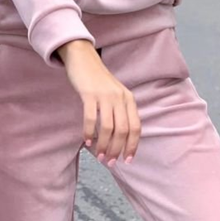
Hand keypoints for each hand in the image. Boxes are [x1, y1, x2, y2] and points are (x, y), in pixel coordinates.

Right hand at [57, 40, 141, 165]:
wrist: (84, 58)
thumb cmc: (98, 81)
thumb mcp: (115, 94)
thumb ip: (120, 111)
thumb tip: (121, 139)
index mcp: (129, 99)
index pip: (136, 127)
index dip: (133, 145)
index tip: (128, 160)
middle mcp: (120, 97)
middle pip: (123, 130)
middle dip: (117, 149)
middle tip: (110, 162)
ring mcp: (105, 95)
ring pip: (108, 127)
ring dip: (104, 145)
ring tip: (99, 156)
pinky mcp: (89, 94)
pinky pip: (90, 118)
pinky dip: (89, 132)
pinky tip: (86, 140)